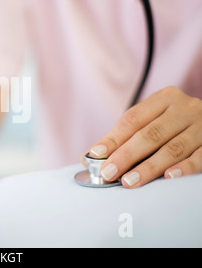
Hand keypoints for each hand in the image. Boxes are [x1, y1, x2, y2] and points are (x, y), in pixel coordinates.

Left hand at [86, 86, 201, 187]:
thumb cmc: (174, 125)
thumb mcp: (151, 121)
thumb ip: (123, 137)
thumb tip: (89, 157)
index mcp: (164, 98)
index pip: (132, 119)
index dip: (112, 138)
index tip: (96, 155)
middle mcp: (185, 108)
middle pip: (150, 134)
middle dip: (126, 155)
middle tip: (108, 173)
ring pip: (173, 148)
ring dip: (149, 167)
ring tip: (129, 181)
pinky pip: (200, 157)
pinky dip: (184, 169)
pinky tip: (168, 178)